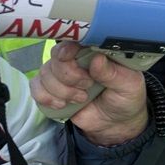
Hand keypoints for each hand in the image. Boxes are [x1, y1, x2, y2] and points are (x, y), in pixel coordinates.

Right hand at [31, 42, 150, 145]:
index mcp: (95, 51)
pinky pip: (36, 87)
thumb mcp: (128, 85)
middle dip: (69, 76)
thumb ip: (113, 73)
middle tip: (87, 87)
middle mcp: (76, 58)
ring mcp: (62, 73)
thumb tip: (97, 59)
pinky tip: (62, 104)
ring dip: (61, 90)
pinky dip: (46, 97)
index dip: (68, 48)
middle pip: (56, 57)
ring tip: (81, 99)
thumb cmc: (125, 98)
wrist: (116, 124)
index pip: (74, 40)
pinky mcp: (51, 89)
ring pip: (45, 72)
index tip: (69, 57)